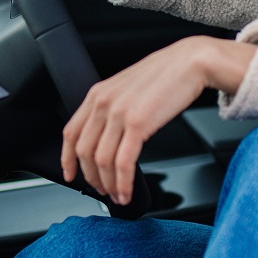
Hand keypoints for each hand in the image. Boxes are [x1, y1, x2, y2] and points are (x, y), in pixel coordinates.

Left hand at [62, 36, 256, 204]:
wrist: (190, 62)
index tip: (71, 174)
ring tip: (117, 195)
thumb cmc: (166, 74)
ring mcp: (119, 114)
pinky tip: (127, 192)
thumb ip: (113, 107)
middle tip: (102, 191)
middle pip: (84, 152)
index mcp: (98, 94)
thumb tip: (109, 135)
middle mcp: (103, 103)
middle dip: (91, 178)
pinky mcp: (138, 124)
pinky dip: (123, 183)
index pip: (71, 132)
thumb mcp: (128, 87)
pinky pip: (123, 163)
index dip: (67, 158)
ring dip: (108, 184)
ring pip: (102, 161)